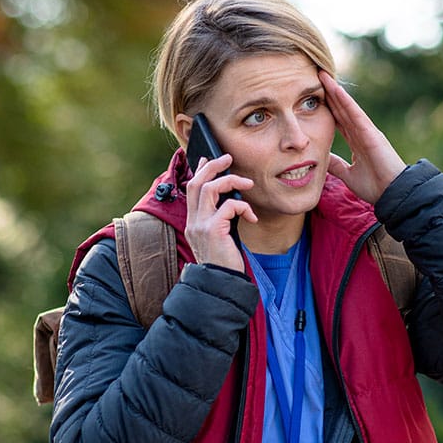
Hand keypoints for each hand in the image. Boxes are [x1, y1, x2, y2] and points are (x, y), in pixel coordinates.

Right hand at [183, 155, 255, 271]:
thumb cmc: (224, 262)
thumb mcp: (219, 237)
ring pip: (210, 188)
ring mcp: (201, 225)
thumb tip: (231, 200)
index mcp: (193, 222)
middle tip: (227, 158)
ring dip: (230, 181)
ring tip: (247, 184)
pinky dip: (243, 206)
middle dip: (212, 166)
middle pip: (196, 183)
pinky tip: (251, 216)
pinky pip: (229, 206)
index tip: (208, 159)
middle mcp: (193, 222)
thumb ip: (220, 219)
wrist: (220, 284)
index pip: (191, 189)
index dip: (200, 171)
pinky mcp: (213, 230)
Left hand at [321, 71, 405, 204]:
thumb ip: (337, 165)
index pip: (339, 120)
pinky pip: (356, 114)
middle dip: (329, 94)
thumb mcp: (349, 175)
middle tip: (316, 77)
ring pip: (347, 107)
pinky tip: (336, 89)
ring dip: (335, 91)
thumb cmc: (376, 186)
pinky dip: (346, 101)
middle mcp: (362, 133)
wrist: (393, 194)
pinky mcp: (371, 133)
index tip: (314, 96)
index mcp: (357, 142)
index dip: (328, 108)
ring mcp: (367, 131)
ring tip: (322, 76)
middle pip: (342, 109)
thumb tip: (322, 158)